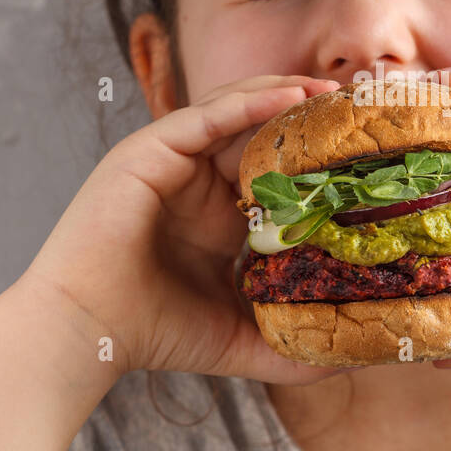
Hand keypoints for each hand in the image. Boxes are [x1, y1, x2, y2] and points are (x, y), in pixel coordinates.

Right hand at [21, 75, 349, 382]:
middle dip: (306, 116)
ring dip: (284, 95)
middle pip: (259, 129)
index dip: (316, 155)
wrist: (85, 334)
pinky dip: (248, 102)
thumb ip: (290, 347)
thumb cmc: (153, 334)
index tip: (365, 152)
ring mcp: (171, 160)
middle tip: (356, 108)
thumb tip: (352, 360)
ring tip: (329, 90)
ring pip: (235, 109)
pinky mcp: (148, 151)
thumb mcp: (239, 338)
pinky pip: (205, 116)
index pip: (274, 167)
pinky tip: (289, 96)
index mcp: (217, 212)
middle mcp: (196, 179)